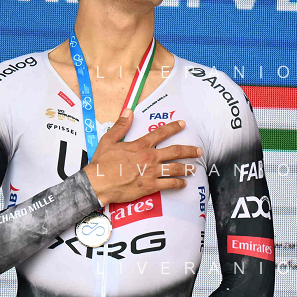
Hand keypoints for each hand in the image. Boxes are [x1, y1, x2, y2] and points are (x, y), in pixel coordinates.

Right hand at [83, 109, 201, 206]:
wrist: (97, 183)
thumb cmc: (101, 163)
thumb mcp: (108, 140)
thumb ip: (121, 126)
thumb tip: (128, 111)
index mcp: (141, 145)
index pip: (161, 133)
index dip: (174, 127)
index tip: (183, 125)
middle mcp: (150, 157)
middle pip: (175, 151)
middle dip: (189, 150)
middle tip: (199, 150)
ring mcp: (152, 172)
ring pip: (175, 168)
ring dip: (187, 168)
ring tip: (195, 169)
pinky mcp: (150, 186)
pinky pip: (169, 184)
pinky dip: (178, 184)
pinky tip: (183, 184)